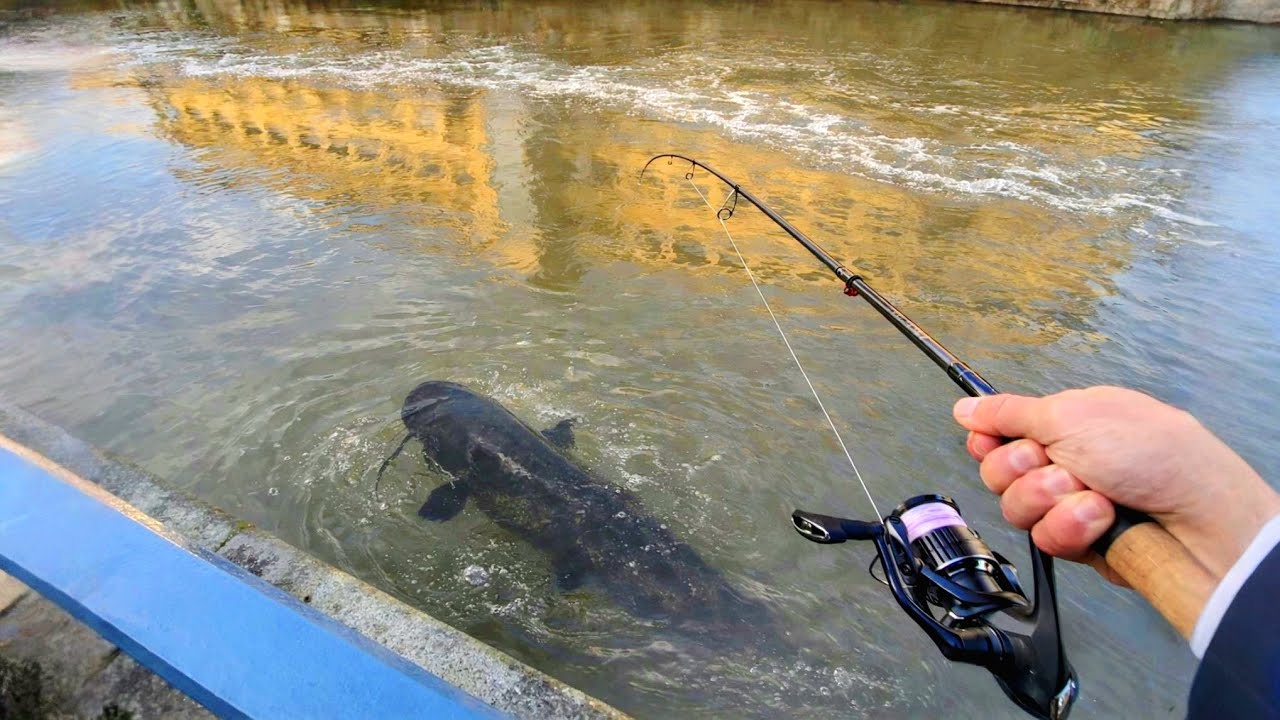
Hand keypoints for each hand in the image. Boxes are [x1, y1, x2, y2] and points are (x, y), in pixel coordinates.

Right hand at [953, 386, 1279, 582]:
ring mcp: (1069, 503)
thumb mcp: (1071, 415)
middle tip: (1057, 463)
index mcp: (1066, 422)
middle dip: (1021, 467)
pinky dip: (1070, 526)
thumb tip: (965, 406)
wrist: (1196, 520)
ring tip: (1091, 493)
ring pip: (1015, 507)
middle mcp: (1065, 461)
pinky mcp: (1077, 541)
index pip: (1000, 431)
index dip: (989, 439)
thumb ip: (1009, 412)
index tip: (991, 439)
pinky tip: (1100, 518)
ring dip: (1050, 498)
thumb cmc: (1150, 453)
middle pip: (997, 470)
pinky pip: (1043, 538)